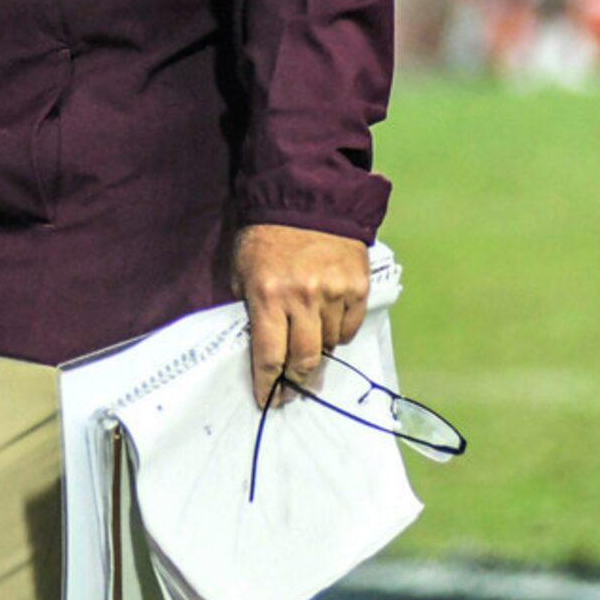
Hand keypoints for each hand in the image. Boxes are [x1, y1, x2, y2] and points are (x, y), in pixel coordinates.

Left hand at [231, 223, 369, 409]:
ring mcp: (333, 293)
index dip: (267, 384)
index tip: (265, 400)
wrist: (306, 199)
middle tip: (291, 391)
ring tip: (308, 356)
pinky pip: (348, 328)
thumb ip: (250, 308)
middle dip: (296, 381)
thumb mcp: (243, 270)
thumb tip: (257, 346)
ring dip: (317, 355)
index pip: (269, 355)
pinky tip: (326, 328)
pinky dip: (337, 334)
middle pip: (304, 360)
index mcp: (267, 295)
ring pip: (329, 346)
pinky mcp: (356, 287)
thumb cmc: (265, 236)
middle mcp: (302, 298)